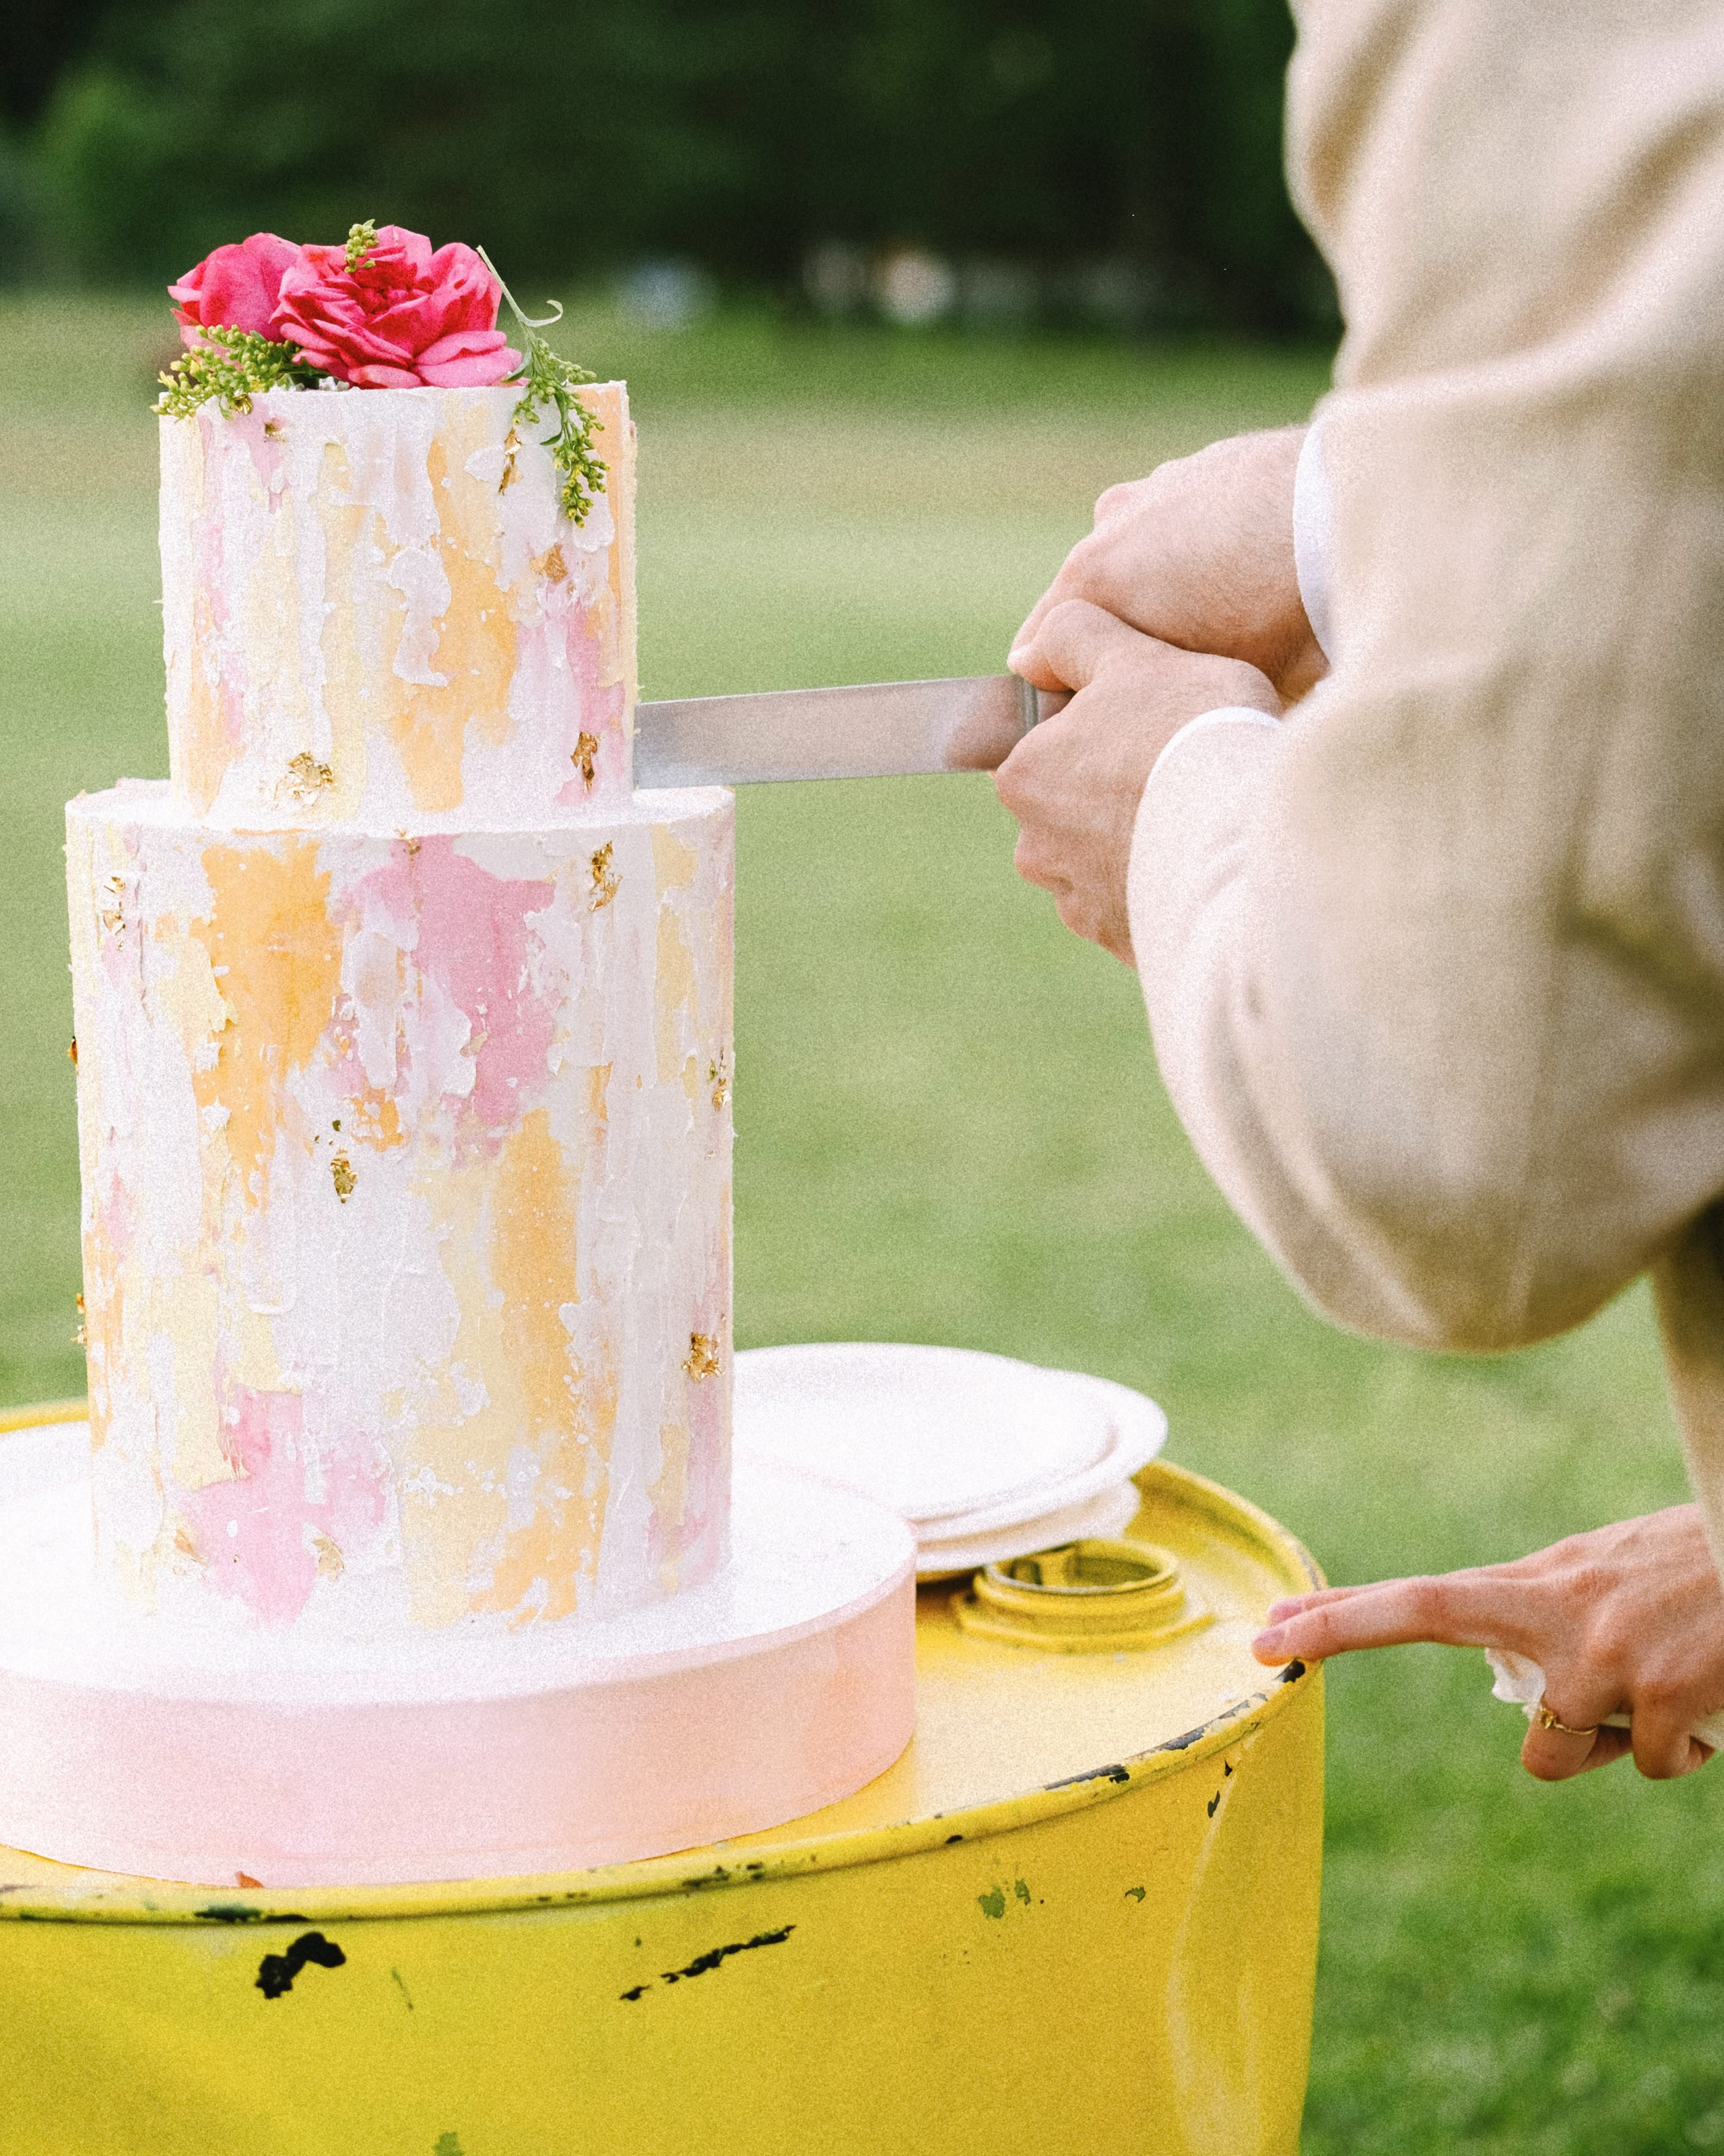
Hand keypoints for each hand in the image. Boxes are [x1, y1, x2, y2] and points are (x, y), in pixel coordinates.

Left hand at [997, 598, 1278, 962]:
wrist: (1249, 836)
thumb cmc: (1190, 734)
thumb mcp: (1133, 655)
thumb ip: (1075, 636)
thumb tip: (1033, 649)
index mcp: (1024, 775)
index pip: (1051, 745)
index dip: (1107, 728)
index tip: (1157, 724)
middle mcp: (1037, 849)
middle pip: (1077, 808)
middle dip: (1120, 792)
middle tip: (1184, 769)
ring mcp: (1080, 904)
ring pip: (1108, 861)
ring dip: (1145, 844)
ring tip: (1201, 819)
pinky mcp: (1124, 943)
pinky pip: (1142, 908)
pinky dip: (1167, 887)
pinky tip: (1206, 864)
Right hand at [1011, 427, 1325, 700]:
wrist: (1353, 515)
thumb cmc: (1280, 618)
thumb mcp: (1205, 685)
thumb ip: (1141, 692)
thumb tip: (1107, 715)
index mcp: (1091, 580)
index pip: (1037, 650)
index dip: (1067, 690)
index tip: (1103, 719)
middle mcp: (1109, 524)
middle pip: (1093, 599)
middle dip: (1123, 634)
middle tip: (1180, 674)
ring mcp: (1158, 485)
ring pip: (1142, 552)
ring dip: (1165, 583)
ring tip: (1229, 617)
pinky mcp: (1210, 461)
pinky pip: (1190, 515)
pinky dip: (1208, 542)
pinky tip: (1255, 569)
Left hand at [1251, 1506, 1723, 1781]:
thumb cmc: (1699, 1569)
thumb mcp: (1607, 1576)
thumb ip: (1549, 1613)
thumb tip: (1514, 1679)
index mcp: (1545, 1582)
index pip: (1420, 1600)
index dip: (1339, 1617)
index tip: (1268, 1627)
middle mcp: (1560, 1615)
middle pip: (1432, 1630)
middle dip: (1342, 1628)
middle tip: (1274, 1635)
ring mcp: (1607, 1659)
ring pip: (1554, 1750)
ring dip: (1600, 1741)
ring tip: (1659, 1684)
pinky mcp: (1665, 1701)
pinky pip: (1649, 1764)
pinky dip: (1677, 1750)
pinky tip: (1705, 1699)